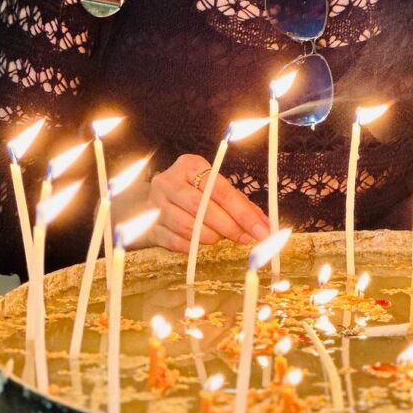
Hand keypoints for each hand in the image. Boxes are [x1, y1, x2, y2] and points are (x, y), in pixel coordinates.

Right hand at [142, 153, 269, 253]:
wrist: (148, 204)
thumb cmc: (190, 193)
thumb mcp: (212, 188)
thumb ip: (237, 202)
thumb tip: (264, 223)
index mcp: (189, 166)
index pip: (220, 189)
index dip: (243, 212)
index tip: (261, 229)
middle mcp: (169, 182)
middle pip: (203, 207)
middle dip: (230, 226)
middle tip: (246, 238)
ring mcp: (156, 205)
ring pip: (189, 226)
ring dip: (211, 236)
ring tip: (221, 237)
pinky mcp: (149, 226)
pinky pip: (176, 242)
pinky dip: (194, 246)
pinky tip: (201, 243)